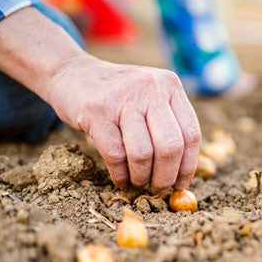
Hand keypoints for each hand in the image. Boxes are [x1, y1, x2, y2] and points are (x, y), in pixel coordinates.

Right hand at [47, 58, 200, 193]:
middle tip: (157, 189)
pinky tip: (120, 179)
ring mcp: (122, 98)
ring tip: (136, 183)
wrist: (70, 72)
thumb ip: (167, 121)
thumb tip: (183, 172)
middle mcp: (149, 88)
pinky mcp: (96, 112)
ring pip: (143, 154)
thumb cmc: (115, 94)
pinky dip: (120, 174)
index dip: (188, 166)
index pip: (190, 134)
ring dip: (141, 178)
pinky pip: (115, 155)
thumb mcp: (147, 95)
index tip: (180, 185)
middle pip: (170, 146)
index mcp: (169, 84)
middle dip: (165, 177)